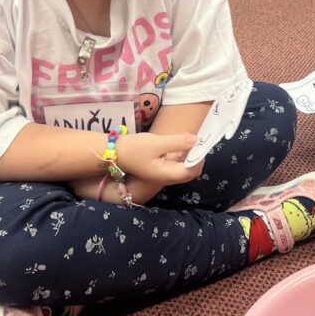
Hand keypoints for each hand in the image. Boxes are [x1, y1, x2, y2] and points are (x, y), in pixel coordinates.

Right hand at [68, 131, 198, 204]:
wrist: (113, 152)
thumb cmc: (133, 148)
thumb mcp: (157, 143)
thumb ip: (177, 142)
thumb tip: (196, 139)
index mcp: (166, 174)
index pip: (191, 171)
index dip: (199, 158)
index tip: (202, 143)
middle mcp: (166, 176)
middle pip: (189, 171)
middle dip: (197, 157)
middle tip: (199, 141)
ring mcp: (163, 171)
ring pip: (183, 166)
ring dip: (190, 154)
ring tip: (192, 139)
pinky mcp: (159, 165)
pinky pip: (176, 161)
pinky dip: (182, 153)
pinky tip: (182, 141)